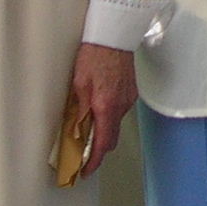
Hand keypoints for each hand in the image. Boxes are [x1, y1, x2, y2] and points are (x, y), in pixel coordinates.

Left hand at [71, 44, 137, 171]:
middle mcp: (121, 106)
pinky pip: (120, 110)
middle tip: (83, 153)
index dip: (93, 161)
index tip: (85, 170)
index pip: (102, 144)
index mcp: (106, 106)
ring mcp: (128, 99)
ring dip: (103, 129)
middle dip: (98, 149)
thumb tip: (76, 132)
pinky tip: (99, 106)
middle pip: (112, 138)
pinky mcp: (131, 91)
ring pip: (115, 124)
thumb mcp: (78, 85)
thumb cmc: (94, 55)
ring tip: (87, 124)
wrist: (113, 35)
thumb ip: (79, 111)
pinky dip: (109, 115)